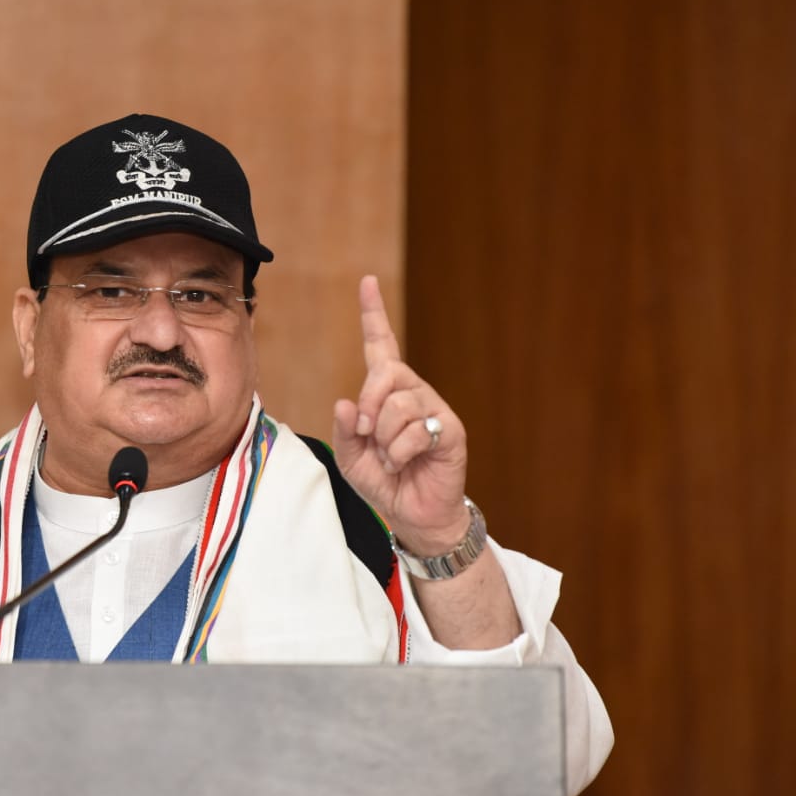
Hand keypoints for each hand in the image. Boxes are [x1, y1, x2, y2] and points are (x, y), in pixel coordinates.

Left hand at [331, 275, 470, 555]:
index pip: (380, 345)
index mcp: (387, 392)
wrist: (413, 514)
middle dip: (368, 407)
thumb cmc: (384, 481)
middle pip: (385, 375)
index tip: (367, 281)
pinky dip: (400, 454)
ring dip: (385, 439)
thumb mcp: (351, 457)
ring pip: (398, 406)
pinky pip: (415, 432)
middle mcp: (413, 393)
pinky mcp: (450, 431)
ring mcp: (434, 410)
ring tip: (391, 457)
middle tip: (368, 435)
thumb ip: (345, 430)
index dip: (374, 314)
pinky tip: (404, 464)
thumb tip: (346, 402)